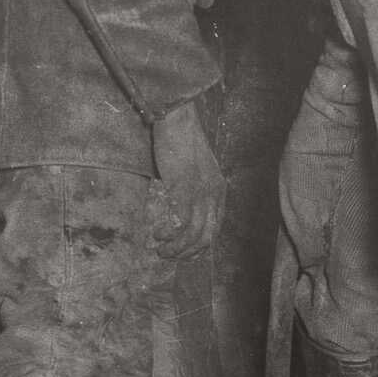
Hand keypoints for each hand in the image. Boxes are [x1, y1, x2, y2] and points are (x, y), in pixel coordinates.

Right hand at [151, 99, 220, 259]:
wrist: (178, 121)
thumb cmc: (181, 142)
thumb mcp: (194, 170)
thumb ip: (192, 189)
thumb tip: (178, 206)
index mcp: (219, 190)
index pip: (215, 228)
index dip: (199, 245)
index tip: (183, 252)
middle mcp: (214, 195)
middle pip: (207, 237)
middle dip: (187, 252)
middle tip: (168, 255)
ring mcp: (200, 193)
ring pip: (194, 235)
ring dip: (176, 248)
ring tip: (160, 249)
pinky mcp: (185, 189)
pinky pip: (181, 223)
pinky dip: (170, 234)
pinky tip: (158, 233)